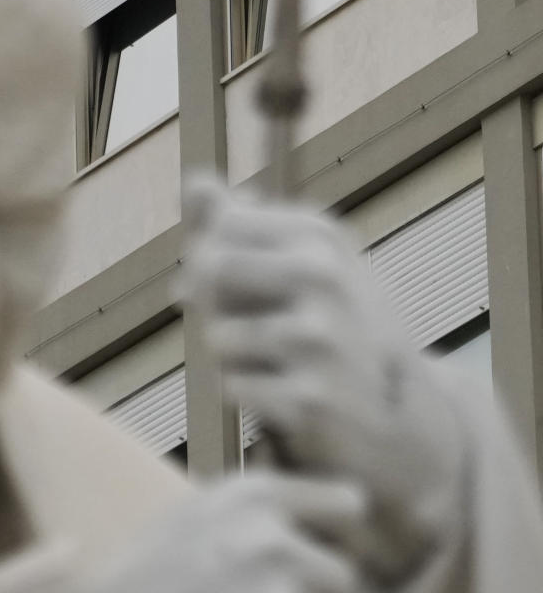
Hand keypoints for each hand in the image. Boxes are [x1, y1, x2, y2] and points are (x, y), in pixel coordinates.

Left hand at [181, 176, 464, 577]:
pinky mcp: (309, 398)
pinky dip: (245, 390)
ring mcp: (318, 339)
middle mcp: (322, 277)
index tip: (223, 276)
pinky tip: (280, 391)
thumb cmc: (338, 325)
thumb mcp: (306, 260)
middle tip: (234, 320)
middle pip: (211, 268)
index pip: (221, 224)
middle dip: (208, 299)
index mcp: (319, 236)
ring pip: (217, 334)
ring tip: (270, 359)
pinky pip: (232, 384)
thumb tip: (193, 181)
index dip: (206, 253)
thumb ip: (240, 221)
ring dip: (230, 353)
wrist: (400, 412)